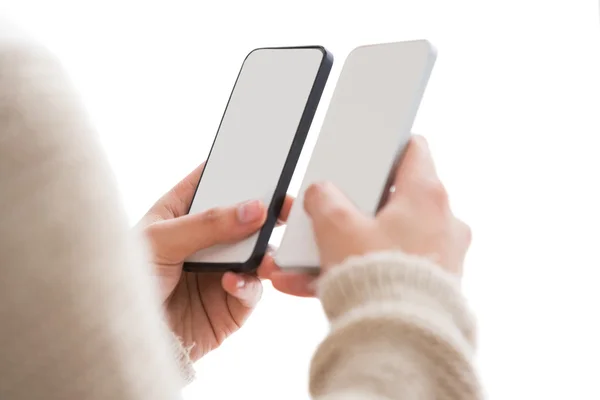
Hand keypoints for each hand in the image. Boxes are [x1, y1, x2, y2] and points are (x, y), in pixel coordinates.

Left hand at [137, 163, 292, 360]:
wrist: (123, 342)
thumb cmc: (123, 283)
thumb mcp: (159, 241)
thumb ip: (208, 224)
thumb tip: (255, 209)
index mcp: (180, 213)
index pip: (213, 181)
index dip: (239, 169)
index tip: (266, 162)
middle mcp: (204, 240)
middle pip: (245, 216)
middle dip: (268, 211)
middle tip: (285, 207)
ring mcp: (220, 271)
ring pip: (257, 252)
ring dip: (265, 251)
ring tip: (262, 254)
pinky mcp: (230, 304)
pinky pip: (253, 288)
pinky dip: (250, 284)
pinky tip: (232, 283)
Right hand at [260, 136, 469, 294]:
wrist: (398, 339)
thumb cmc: (377, 279)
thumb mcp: (335, 227)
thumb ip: (323, 200)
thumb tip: (321, 194)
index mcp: (426, 194)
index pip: (414, 149)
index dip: (388, 147)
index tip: (371, 152)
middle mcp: (443, 221)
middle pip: (396, 197)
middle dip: (359, 207)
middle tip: (334, 212)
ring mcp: (442, 254)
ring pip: (391, 236)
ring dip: (355, 243)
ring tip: (316, 258)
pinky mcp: (434, 282)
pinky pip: (392, 265)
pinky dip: (365, 268)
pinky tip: (325, 282)